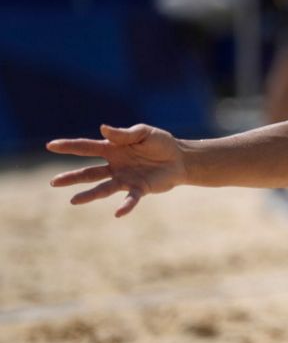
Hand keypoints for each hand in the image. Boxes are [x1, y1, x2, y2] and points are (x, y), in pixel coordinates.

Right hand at [46, 124, 185, 217]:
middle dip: (71, 177)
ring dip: (89, 195)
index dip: (69, 146)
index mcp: (113, 149)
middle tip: (53, 182)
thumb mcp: (143, 133)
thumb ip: (124, 134)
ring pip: (103, 188)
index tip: (51, 145)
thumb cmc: (160, 143)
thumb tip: (102, 129)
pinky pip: (131, 199)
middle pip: (89, 172)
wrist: (180, 158)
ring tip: (73, 200)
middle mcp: (115, 166)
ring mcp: (125, 178)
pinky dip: (125, 205)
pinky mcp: (140, 189)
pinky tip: (118, 213)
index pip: (86, 147)